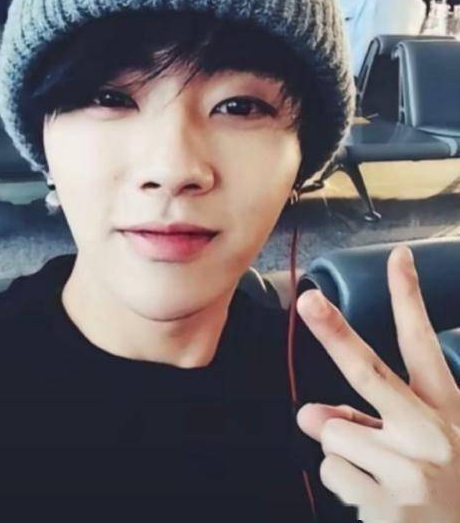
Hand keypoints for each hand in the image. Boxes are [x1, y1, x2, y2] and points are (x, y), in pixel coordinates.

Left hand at [296, 245, 459, 522]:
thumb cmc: (447, 483)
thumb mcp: (428, 441)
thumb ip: (372, 417)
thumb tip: (309, 414)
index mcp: (446, 408)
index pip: (422, 343)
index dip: (408, 297)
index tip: (398, 256)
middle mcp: (430, 433)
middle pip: (368, 372)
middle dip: (334, 332)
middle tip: (308, 301)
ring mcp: (410, 470)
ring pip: (333, 432)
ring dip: (344, 450)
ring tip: (381, 472)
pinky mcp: (390, 506)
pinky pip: (332, 471)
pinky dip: (345, 483)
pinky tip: (377, 497)